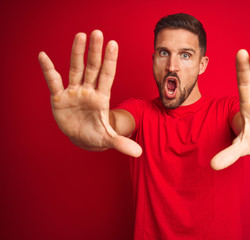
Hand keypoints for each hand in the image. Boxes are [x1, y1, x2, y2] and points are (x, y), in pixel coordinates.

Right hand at [39, 30, 141, 156]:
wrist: (83, 138)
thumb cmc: (97, 134)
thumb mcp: (108, 138)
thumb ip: (122, 143)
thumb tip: (139, 153)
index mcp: (102, 97)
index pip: (107, 75)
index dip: (110, 61)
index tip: (113, 44)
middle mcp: (89, 91)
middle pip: (92, 68)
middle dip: (94, 52)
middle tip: (97, 33)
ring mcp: (74, 92)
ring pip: (75, 70)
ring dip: (76, 54)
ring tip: (79, 36)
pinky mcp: (60, 98)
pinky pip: (54, 82)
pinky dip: (49, 70)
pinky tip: (43, 56)